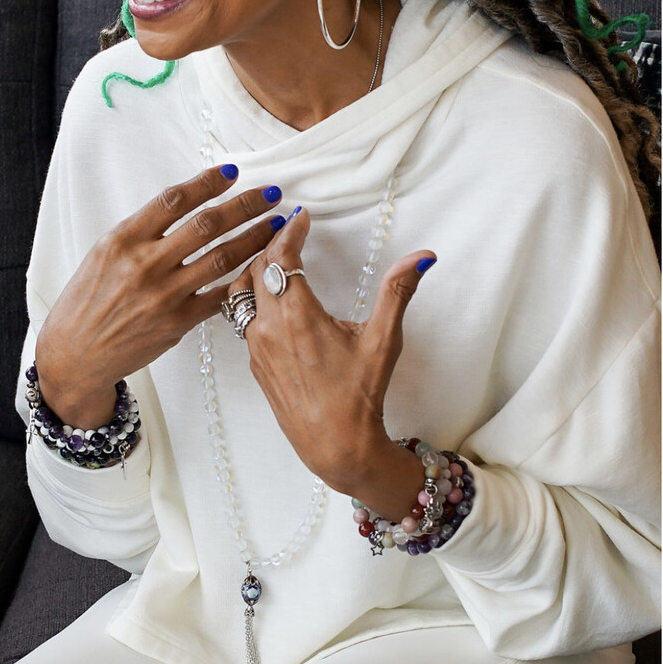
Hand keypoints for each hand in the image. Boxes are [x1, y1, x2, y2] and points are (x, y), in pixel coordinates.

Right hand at [36, 165, 283, 428]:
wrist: (74, 354)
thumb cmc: (86, 301)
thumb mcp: (103, 254)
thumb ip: (142, 233)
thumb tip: (184, 207)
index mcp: (124, 239)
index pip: (174, 199)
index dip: (208, 182)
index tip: (232, 172)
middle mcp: (145, 264)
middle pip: (208, 224)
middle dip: (246, 205)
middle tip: (271, 193)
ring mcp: (164, 295)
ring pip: (222, 257)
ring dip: (255, 237)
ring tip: (275, 224)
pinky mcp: (177, 323)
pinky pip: (219, 295)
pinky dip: (242, 277)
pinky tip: (261, 265)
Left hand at [227, 208, 435, 517]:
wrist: (335, 446)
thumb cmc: (360, 395)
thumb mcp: (384, 341)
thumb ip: (398, 292)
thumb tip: (422, 257)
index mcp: (298, 316)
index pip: (281, 257)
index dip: (290, 231)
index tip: (301, 217)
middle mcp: (269, 328)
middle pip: (255, 268)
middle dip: (270, 244)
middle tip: (287, 230)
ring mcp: (257, 346)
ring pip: (240, 292)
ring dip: (254, 269)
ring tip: (273, 257)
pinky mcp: (255, 362)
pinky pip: (242, 318)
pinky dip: (251, 296)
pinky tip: (268, 295)